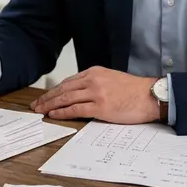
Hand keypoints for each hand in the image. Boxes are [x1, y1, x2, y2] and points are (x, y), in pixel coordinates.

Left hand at [30, 67, 159, 122]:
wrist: (150, 96)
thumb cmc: (133, 90)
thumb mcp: (111, 79)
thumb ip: (95, 83)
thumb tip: (79, 94)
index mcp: (94, 72)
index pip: (68, 82)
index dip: (54, 91)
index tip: (45, 97)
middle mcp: (93, 80)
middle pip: (63, 89)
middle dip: (47, 98)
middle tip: (35, 105)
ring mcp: (96, 93)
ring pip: (66, 99)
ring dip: (50, 105)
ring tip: (40, 111)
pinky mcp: (100, 107)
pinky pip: (76, 110)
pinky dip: (63, 112)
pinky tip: (54, 115)